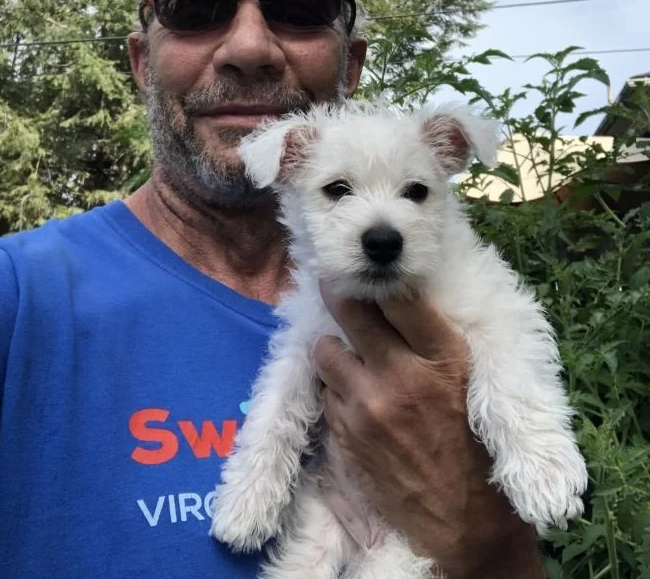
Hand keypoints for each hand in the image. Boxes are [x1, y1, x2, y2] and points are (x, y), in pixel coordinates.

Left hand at [313, 287, 544, 578]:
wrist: (462, 519)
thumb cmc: (471, 443)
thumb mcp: (468, 380)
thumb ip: (431, 339)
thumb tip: (391, 298)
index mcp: (444, 357)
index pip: (399, 298)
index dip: (379, 283)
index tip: (368, 275)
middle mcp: (403, 374)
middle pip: (351, 312)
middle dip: (339, 297)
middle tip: (333, 287)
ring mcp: (369, 403)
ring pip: (326, 350)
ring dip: (334, 350)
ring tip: (350, 359)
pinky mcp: (346, 431)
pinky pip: (325, 391)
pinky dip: (334, 389)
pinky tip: (354, 399)